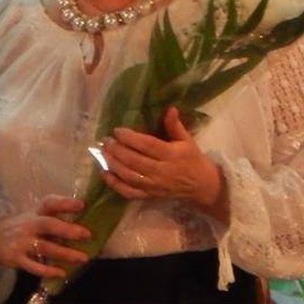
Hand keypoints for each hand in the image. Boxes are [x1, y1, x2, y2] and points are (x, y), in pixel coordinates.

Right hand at [0, 195, 89, 278]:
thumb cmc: (24, 228)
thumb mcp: (34, 217)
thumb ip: (55, 218)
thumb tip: (86, 223)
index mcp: (35, 213)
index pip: (49, 203)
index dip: (64, 203)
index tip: (82, 205)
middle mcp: (28, 225)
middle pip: (47, 225)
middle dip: (67, 230)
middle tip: (87, 234)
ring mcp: (21, 242)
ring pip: (44, 247)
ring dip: (64, 253)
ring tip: (83, 258)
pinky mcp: (16, 258)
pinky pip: (33, 266)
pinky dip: (47, 270)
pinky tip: (61, 273)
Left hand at [101, 107, 226, 218]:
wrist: (201, 185)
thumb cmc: (192, 159)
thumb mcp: (186, 140)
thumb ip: (175, 125)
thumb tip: (169, 108)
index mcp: (171, 155)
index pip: (148, 146)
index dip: (130, 138)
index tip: (117, 130)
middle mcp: (161, 171)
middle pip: (135, 161)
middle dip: (118, 150)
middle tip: (106, 141)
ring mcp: (154, 186)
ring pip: (129, 176)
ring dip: (113, 165)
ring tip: (102, 153)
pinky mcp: (149, 195)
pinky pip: (129, 192)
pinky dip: (115, 184)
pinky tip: (104, 173)